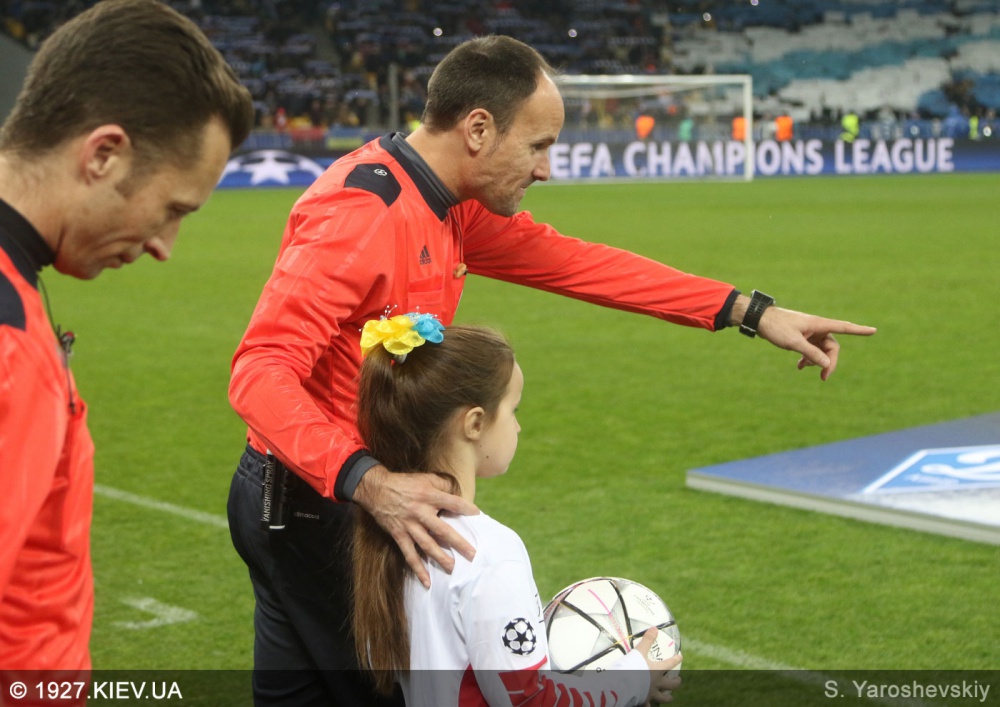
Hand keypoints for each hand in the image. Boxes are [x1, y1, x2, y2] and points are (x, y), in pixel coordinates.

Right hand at [351, 465, 478, 587]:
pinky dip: (418, 569)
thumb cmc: (404, 483)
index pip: (452, 503)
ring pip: (427, 545)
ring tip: (453, 568)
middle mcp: (420, 512)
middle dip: (458, 543)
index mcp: (428, 496)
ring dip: (440, 558)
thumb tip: (457, 492)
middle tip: (472, 554)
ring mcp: (409, 526)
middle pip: (442, 530)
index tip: (477, 515)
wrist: (377, 489)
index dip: (465, 508)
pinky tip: (426, 581)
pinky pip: (409, 555)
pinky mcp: (399, 535)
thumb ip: (442, 484)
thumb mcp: (424, 478)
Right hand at [635, 627, 682, 704]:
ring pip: (663, 697)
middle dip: (676, 682)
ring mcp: (651, 693)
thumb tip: (654, 628)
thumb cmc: (632, 667)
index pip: (669, 663)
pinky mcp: (643, 700)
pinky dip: (649, 705)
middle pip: (670, 684)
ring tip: (670, 697)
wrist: (624, 685)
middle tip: (679, 680)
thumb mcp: (639, 652)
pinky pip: (648, 705)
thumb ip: (647, 640)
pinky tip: (649, 705)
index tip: (680, 656)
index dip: (676, 659)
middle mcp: (657, 683)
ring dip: (667, 697)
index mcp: (657, 670)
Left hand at [756, 306, 875, 380]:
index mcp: (818, 324)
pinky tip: (800, 367)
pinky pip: (811, 350)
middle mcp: (817, 328)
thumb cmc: (776, 327)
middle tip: (823, 378)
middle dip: (828, 362)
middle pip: (831, 347)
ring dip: (816, 361)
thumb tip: (827, 364)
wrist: (759, 320)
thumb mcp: (793, 342)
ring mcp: (809, 333)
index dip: (859, 330)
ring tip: (803, 367)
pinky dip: (808, 358)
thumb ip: (811, 353)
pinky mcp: (802, 337)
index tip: (873, 330)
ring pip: (820, 350)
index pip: (843, 327)